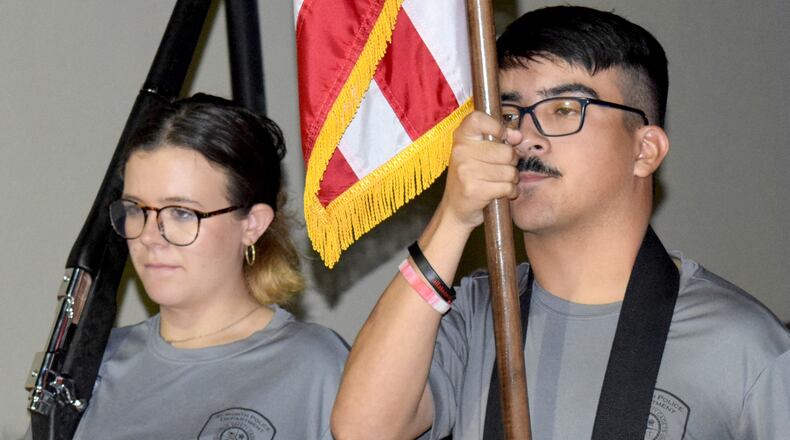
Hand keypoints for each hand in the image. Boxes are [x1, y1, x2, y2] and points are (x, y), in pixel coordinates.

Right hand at [438, 111, 522, 228]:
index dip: (496, 126)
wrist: (455, 209)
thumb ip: (498, 140)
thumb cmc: (470, 178)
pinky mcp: (474, 190)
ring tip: (500, 182)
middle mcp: (461, 152)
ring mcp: (466, 171)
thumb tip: (517, 136)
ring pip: (509, 171)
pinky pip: (507, 187)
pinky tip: (502, 193)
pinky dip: (510, 192)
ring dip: (511, 179)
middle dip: (512, 162)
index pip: (478, 119)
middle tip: (502, 168)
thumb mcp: (477, 154)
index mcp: (461, 138)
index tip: (502, 137)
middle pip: (506, 151)